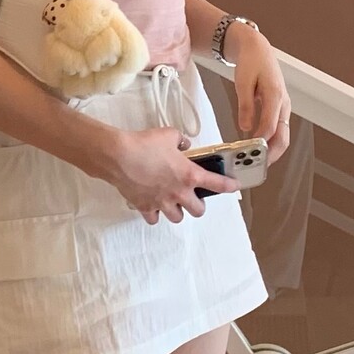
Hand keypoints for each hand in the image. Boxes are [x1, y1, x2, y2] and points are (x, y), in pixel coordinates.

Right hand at [106, 126, 240, 225]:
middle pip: (198, 211)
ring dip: (178, 212)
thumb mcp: (169, 135)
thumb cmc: (144, 145)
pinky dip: (155, 214)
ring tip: (173, 203)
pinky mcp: (146, 207)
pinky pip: (154, 219)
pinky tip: (153, 206)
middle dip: (198, 205)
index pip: (217, 184)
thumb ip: (181, 141)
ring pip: (178, 218)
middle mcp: (179, 192)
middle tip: (194, 198)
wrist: (120, 156)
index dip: (229, 186)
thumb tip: (183, 144)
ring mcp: (162, 202)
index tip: (234, 186)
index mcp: (189, 175)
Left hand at [225, 25, 291, 166]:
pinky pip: (279, 130)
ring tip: (258, 163)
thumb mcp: (243, 82)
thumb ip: (245, 105)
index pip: (270, 126)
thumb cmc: (251, 62)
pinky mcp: (280, 109)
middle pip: (283, 136)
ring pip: (283, 135)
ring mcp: (284, 107)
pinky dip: (271, 142)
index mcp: (275, 94)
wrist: (258, 49)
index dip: (260, 143)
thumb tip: (246, 128)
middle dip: (272, 154)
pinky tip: (259, 150)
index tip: (249, 153)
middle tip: (258, 167)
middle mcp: (283, 103)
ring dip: (273, 151)